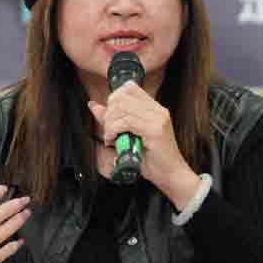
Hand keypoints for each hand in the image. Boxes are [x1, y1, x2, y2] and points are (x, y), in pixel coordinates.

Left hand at [88, 81, 200, 208]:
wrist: (170, 174)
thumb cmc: (150, 157)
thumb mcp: (127, 134)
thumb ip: (112, 118)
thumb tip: (93, 105)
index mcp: (154, 108)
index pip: (129, 88)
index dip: (114, 98)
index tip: (110, 116)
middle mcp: (157, 110)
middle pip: (121, 98)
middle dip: (108, 114)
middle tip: (108, 131)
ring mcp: (158, 118)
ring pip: (121, 109)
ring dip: (109, 125)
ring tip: (111, 138)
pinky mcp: (154, 130)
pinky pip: (125, 122)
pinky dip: (113, 131)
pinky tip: (113, 140)